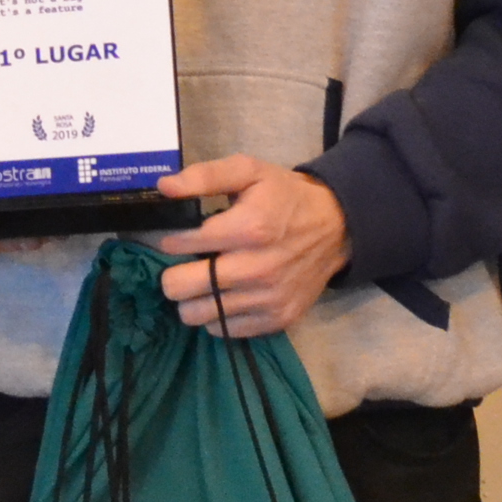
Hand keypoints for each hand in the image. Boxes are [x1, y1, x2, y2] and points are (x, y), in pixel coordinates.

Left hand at [150, 157, 349, 337]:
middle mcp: (257, 269)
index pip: (183, 244)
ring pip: (195, 315)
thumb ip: (205, 176)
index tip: (177, 238)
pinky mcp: (277, 320)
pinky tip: (226, 295)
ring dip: (192, 299)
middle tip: (185, 265)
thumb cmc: (284, 197)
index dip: (172, 240)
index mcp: (250, 228)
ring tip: (203, 282)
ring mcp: (268, 299)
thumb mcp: (249, 171)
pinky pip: (223, 330)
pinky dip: (217, 316)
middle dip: (174, 275)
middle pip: (180, 288)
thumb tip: (165, 187)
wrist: (336, 227)